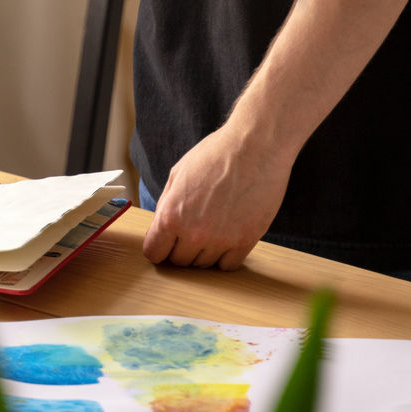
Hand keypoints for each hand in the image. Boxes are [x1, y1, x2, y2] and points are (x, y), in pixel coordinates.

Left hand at [141, 121, 291, 270]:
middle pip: (179, 261)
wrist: (255, 146)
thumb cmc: (216, 153)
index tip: (167, 241)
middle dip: (182, 247)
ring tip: (214, 223)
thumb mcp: (179, 173)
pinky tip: (228, 234)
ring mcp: (220, 240)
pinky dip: (225, 255)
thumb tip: (160, 228)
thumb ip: (166, 204)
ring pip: (203, 265)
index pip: (154, 252)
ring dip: (204, 250)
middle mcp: (194, 232)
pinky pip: (227, 265)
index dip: (159, 246)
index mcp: (171, 214)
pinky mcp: (245, 242)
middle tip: (194, 226)